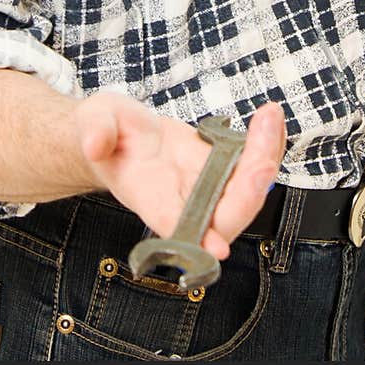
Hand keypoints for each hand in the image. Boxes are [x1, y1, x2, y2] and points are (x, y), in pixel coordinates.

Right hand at [74, 92, 285, 261]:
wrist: (121, 134)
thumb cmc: (106, 134)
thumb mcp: (93, 122)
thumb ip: (96, 131)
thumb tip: (95, 143)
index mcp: (149, 196)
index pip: (174, 226)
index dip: (196, 240)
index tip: (216, 247)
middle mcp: (183, 200)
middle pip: (224, 214)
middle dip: (248, 189)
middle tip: (261, 154)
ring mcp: (206, 186)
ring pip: (247, 191)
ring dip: (265, 158)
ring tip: (269, 118)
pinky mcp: (221, 168)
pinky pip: (253, 166)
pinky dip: (268, 144)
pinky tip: (271, 118)